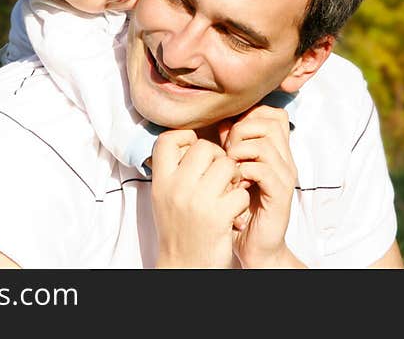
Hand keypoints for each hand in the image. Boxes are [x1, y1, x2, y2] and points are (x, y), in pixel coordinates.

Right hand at [151, 130, 249, 267]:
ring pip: (227, 165)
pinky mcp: (219, 216)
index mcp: (161, 181)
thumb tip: (190, 137)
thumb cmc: (179, 228)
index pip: (167, 139)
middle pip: (204, 147)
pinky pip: (241, 191)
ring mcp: (198, 201)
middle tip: (218, 175)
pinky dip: (242, 200)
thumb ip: (175, 169)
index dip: (184, 137)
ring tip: (228, 192)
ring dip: (233, 177)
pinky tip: (233, 211)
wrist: (184, 265)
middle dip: (217, 157)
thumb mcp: (166, 196)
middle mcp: (177, 188)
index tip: (193, 150)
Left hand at [220, 105, 298, 267]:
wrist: (256, 245)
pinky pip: (263, 170)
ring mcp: (285, 176)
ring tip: (231, 167)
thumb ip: (233, 145)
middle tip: (228, 151)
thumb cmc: (242, 207)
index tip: (230, 134)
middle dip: (242, 130)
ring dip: (240, 151)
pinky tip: (236, 182)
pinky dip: (244, 172)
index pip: (273, 114)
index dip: (250, 116)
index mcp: (276, 151)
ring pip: (265, 144)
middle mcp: (285, 159)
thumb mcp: (235, 169)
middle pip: (270, 122)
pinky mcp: (280, 194)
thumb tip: (223, 122)